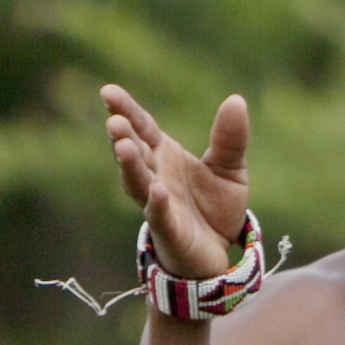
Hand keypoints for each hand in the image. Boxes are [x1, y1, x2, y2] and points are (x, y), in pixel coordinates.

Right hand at [102, 84, 250, 278]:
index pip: (142, 128)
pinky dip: (157, 203)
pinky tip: (157, 190)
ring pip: (138, 183)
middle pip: (134, 153)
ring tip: (122, 146)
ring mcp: (158, 204)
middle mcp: (155, 177)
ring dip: (129, 166)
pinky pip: (160, 215)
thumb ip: (230, 138)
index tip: (108, 92)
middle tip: (113, 120)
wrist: (219, 253)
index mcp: (164, 156)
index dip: (126, 110)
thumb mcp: (231, 168)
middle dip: (122, 137)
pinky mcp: (171, 231)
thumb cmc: (214, 207)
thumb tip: (236, 100)